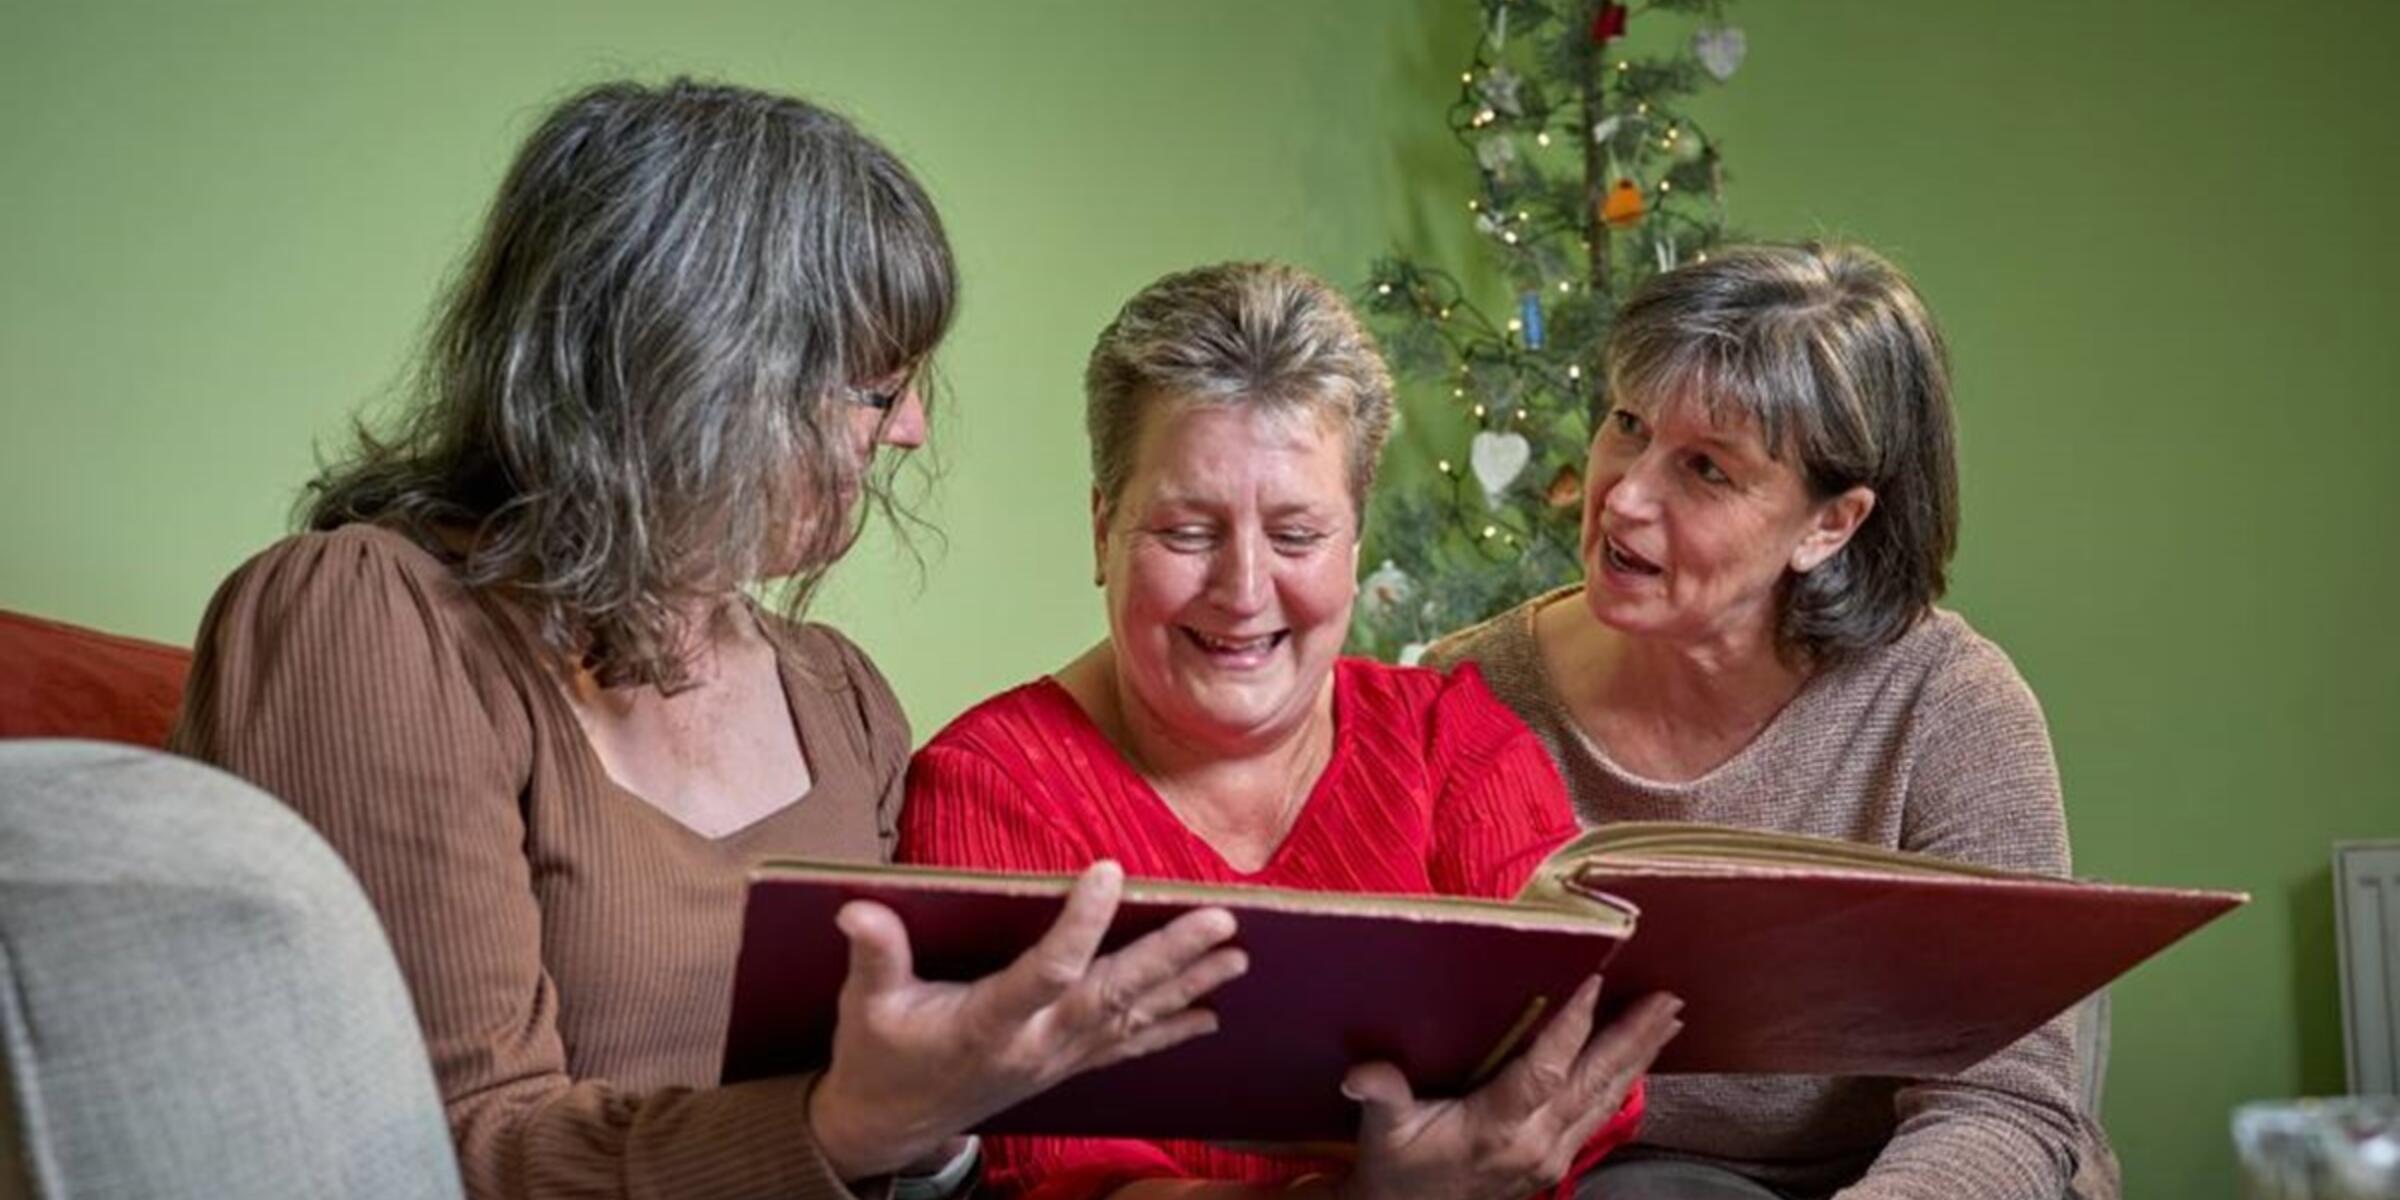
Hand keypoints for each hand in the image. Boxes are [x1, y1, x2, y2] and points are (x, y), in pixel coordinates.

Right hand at [809, 860, 1246, 1178]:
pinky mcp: (1064, 1067)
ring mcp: (1056, 1060)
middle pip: (1113, 995)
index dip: (1081, 923)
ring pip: (1131, 1019)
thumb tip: (856, 906)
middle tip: (1220, 920)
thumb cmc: (878, 1056)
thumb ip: (874, 955)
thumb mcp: (865, 1005)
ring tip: (1237, 957)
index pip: (1047, 970)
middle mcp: (1036, 1045)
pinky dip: (1169, 1029)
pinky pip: (1125, 1046)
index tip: (1109, 871)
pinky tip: (1210, 1014)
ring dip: (1187, 987)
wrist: (889, 1125)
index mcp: (989, 1024)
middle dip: (1169, 957)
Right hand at [1333, 979, 1681, 1199]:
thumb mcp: (1382, 1134)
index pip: (1546, 1071)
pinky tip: (1640, 1058)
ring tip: (1669, 1016)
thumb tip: (1362, 1073)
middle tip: (1667, 998)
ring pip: (1606, 1098)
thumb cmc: (1396, 1171)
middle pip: (1595, 1082)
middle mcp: (1536, 1143)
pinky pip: (1600, 1113)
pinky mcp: (1557, 1160)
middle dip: (1632, 1037)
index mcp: (1496, 1129)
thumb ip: (1381, 1097)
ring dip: (1639, 1055)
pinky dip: (1625, 1080)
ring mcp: (1553, 1155)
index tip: (1594, 982)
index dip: (1570, 1027)